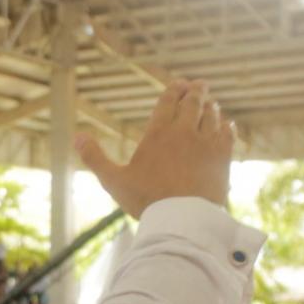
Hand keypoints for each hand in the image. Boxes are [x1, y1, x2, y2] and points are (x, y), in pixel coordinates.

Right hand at [75, 80, 232, 218]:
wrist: (182, 219)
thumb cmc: (145, 200)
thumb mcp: (113, 181)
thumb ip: (95, 158)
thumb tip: (76, 137)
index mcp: (158, 133)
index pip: (168, 101)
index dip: (174, 90)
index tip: (179, 83)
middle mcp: (184, 132)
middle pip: (193, 102)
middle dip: (196, 90)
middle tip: (198, 84)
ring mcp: (206, 143)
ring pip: (212, 115)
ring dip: (210, 106)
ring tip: (210, 103)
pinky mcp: (223, 157)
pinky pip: (227, 134)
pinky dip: (226, 126)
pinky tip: (226, 124)